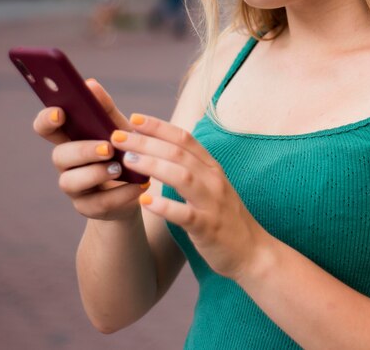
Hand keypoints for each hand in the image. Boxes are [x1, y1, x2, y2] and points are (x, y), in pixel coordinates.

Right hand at [32, 79, 148, 220]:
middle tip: (107, 148)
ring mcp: (75, 188)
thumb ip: (105, 109)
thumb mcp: (120, 128)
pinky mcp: (89, 208)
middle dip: (82, 150)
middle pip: (59, 155)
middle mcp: (67, 163)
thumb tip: (90, 84)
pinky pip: (99, 203)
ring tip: (120, 168)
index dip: (47, 120)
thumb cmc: (125, 150)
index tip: (60, 113)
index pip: (46, 127)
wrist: (137, 188)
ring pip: (71, 182)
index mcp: (71, 138)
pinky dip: (121, 194)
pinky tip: (139, 185)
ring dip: (96, 173)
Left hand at [111, 114, 271, 279]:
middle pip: (178, 153)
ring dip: (153, 166)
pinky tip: (144, 202)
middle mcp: (213, 179)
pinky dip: (165, 207)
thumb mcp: (210, 186)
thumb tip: (158, 153)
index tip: (133, 118)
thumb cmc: (225, 217)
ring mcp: (212, 203)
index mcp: (211, 168)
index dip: (159, 126)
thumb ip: (189, 169)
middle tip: (118, 136)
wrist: (252, 251)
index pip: (184, 138)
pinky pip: (186, 214)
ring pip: (182, 176)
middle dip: (146, 142)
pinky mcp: (209, 227)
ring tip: (127, 161)